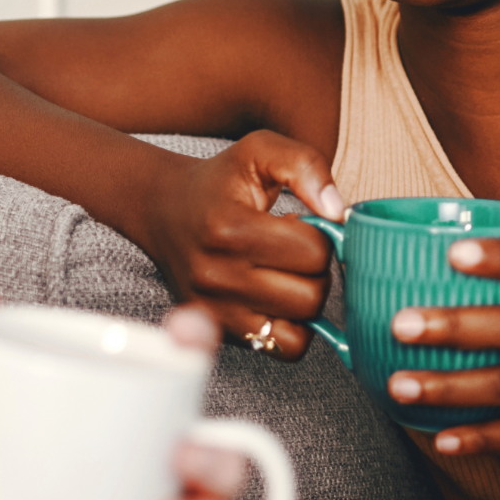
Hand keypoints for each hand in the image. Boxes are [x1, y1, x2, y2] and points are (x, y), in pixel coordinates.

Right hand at [144, 130, 345, 359]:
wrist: (162, 209)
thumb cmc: (218, 181)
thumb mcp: (259, 150)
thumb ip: (304, 165)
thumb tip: (338, 210)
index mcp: (229, 228)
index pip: (313, 251)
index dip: (320, 236)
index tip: (298, 224)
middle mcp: (217, 275)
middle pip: (311, 294)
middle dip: (315, 270)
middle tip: (294, 250)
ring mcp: (216, 309)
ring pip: (302, 326)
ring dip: (305, 299)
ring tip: (284, 272)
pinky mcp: (219, 330)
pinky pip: (283, 348)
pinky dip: (292, 328)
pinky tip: (279, 299)